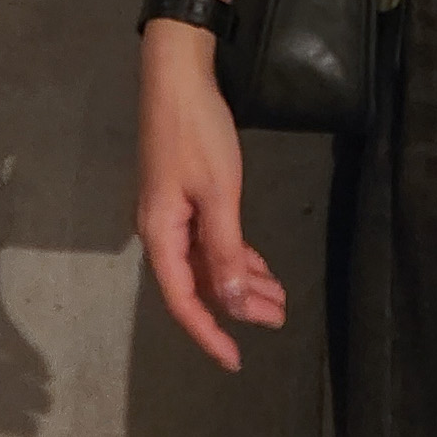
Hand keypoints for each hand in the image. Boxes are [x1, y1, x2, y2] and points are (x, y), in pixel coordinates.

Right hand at [135, 22, 287, 368]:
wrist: (177, 77)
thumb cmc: (197, 133)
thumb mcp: (219, 193)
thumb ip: (225, 250)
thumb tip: (230, 302)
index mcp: (160, 234)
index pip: (183, 300)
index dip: (209, 332)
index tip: (234, 359)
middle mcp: (160, 230)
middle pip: (198, 282)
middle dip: (236, 304)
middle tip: (277, 317)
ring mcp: (170, 212)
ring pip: (206, 260)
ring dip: (239, 279)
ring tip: (277, 297)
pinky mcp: (182, 195)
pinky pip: (207, 238)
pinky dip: (233, 253)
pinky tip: (256, 264)